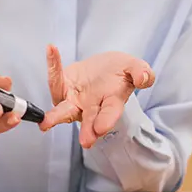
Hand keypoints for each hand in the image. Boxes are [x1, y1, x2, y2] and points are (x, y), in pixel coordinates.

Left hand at [39, 45, 154, 148]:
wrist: (103, 67)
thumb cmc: (120, 72)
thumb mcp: (134, 67)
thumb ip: (140, 72)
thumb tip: (145, 77)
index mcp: (111, 104)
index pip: (109, 114)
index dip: (106, 121)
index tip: (101, 129)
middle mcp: (90, 107)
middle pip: (87, 119)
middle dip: (85, 130)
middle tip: (84, 141)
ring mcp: (73, 99)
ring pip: (63, 109)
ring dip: (54, 116)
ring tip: (45, 122)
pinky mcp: (61, 86)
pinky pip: (56, 78)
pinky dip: (54, 64)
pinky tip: (52, 50)